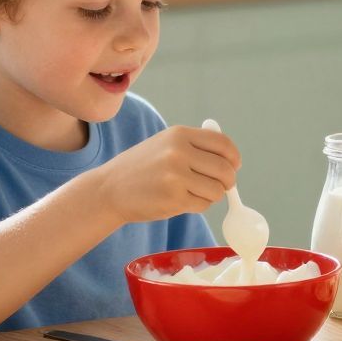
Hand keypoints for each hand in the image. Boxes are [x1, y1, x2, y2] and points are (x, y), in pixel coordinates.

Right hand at [91, 126, 239, 226]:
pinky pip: (203, 204)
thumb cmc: (141, 168)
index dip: (233, 158)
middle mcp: (178, 152)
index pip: (223, 144)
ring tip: (193, 192)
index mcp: (179, 135)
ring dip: (211, 195)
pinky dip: (199, 205)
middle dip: (228, 181)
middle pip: (225, 169)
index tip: (234, 166)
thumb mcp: (164, 144)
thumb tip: (232, 158)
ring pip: (217, 190)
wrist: (108, 190)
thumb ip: (196, 146)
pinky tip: (181, 200)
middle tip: (219, 186)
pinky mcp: (173, 198)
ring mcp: (175, 176)